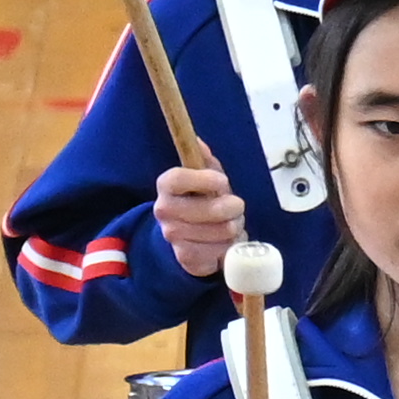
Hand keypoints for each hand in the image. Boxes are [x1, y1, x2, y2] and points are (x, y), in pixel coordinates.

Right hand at [153, 162, 244, 281]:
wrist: (188, 237)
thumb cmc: (202, 199)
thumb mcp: (206, 174)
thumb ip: (203, 158)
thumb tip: (197, 141)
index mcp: (166, 185)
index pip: (178, 179)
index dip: (205, 180)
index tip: (223, 182)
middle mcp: (164, 210)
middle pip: (211, 210)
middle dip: (233, 208)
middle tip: (234, 207)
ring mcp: (173, 235)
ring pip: (224, 230)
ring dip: (235, 227)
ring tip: (229, 223)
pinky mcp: (186, 256)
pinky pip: (222, 250)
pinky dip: (230, 246)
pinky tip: (223, 241)